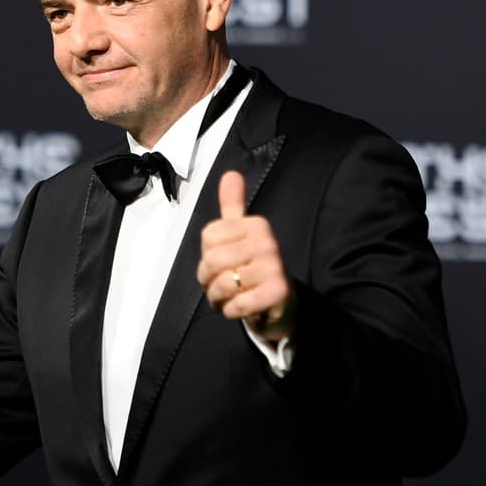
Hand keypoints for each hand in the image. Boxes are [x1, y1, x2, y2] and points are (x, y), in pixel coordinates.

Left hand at [197, 171, 294, 343]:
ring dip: (218, 298)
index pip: (208, 237)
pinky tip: (241, 308)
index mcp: (256, 224)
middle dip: (208, 280)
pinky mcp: (278, 292)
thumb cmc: (252, 267)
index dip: (205, 256)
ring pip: (223, 284)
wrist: (279, 304)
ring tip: (228, 297)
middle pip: (212, 261)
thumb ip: (233, 206)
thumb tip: (230, 173)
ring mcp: (275, 266)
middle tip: (219, 285)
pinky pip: (238, 304)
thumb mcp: (240, 234)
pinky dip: (231, 311)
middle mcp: (268, 242)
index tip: (221, 262)